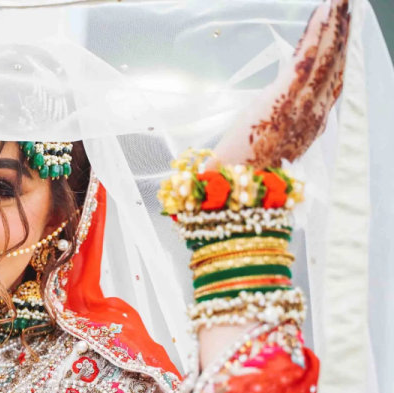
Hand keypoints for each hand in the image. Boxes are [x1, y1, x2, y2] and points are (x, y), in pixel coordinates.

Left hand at [214, 0, 349, 166]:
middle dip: (342, 32)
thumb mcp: (266, 148)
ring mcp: (302, 104)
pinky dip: (317, 32)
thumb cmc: (243, 172)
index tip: (342, 31)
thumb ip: (276, 129)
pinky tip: (322, 11)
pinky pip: (307, 56)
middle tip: (346, 4)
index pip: (331, 81)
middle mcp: (314, 113)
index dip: (339, 54)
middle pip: (335, 63)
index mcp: (310, 124)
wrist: (235, 187)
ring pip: (326, 56)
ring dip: (334, 25)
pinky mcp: (284, 96)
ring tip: (339, 0)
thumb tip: (274, 114)